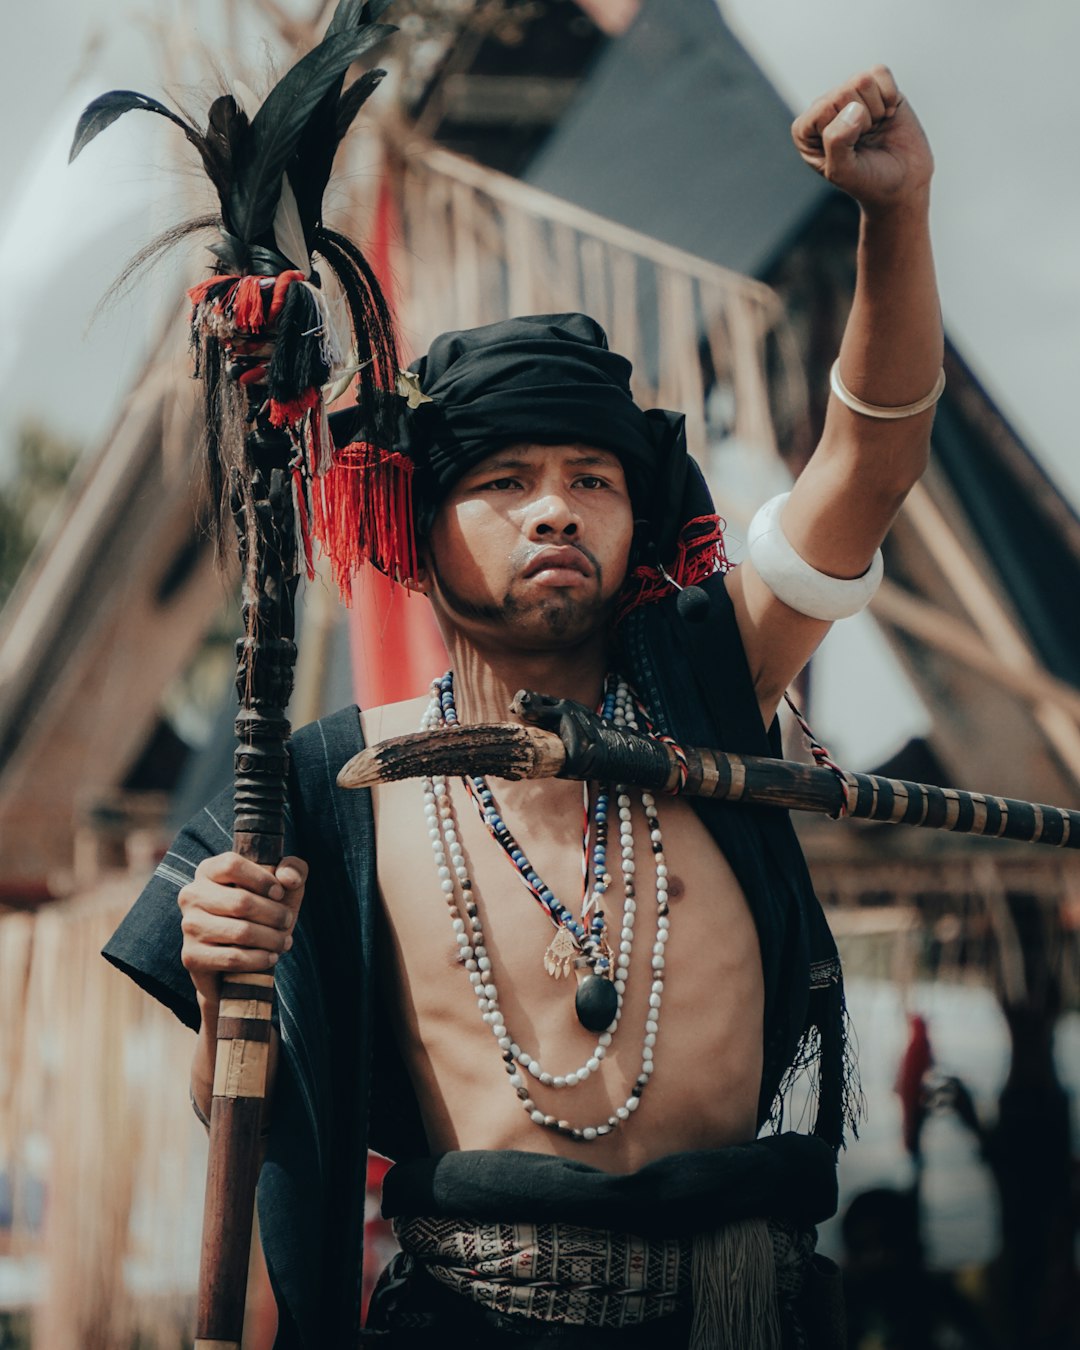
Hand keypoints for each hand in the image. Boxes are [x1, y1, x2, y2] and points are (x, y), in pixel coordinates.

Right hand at [178, 851, 307, 1005]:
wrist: (239, 958)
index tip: (280, 893)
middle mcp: (192, 895)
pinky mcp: (192, 956)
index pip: (232, 865)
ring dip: (271, 939)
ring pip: (240, 932)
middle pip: (241, 902)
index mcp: (209, 870)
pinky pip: (233, 958)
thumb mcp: (282, 887)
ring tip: (284, 941)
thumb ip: (294, 869)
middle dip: (274, 914)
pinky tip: (270, 957)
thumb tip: (288, 879)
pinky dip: (259, 959)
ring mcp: (189, 926)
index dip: (262, 879)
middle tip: (287, 921)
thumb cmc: (262, 913)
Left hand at [792, 66, 932, 212]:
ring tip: (874, 129)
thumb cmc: (868, 181)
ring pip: (863, 80)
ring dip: (876, 110)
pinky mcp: (874, 87)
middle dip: (862, 121)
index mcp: (805, 130)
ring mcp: (849, 96)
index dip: (845, 130)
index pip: (824, 108)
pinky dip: (890, 96)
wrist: (902, 183)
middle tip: (865, 141)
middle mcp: (823, 109)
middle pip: (844, 92)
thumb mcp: (844, 172)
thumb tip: (853, 109)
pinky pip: (880, 72)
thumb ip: (837, 142)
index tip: (851, 151)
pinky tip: (886, 115)